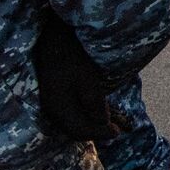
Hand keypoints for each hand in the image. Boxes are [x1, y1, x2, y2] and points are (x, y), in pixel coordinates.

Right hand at [34, 11, 125, 141]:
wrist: (52, 36)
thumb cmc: (71, 55)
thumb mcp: (87, 79)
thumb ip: (94, 103)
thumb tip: (103, 123)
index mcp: (59, 107)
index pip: (80, 130)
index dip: (100, 133)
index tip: (118, 132)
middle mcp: (52, 108)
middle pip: (75, 128)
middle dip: (96, 130)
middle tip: (116, 129)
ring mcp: (51, 101)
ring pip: (73, 120)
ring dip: (92, 123)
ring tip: (112, 122)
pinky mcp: (55, 94)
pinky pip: (71, 111)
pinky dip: (86, 114)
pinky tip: (97, 111)